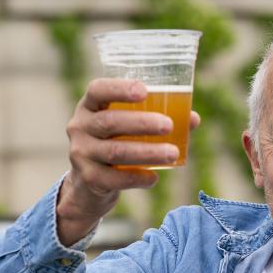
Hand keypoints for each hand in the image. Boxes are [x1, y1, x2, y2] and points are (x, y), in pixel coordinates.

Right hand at [56, 78, 200, 245]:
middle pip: (109, 122)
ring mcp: (81, 153)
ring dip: (147, 152)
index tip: (145, 91)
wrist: (89, 183)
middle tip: (169, 125)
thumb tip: (193, 119)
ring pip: (115, 152)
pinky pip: (115, 178)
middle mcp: (80, 127)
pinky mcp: (88, 178)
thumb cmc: (116, 144)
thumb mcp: (129, 128)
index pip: (98, 90)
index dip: (119, 89)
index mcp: (90, 106)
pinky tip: (154, 177)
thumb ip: (158, 120)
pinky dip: (137, 177)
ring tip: (172, 153)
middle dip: (142, 123)